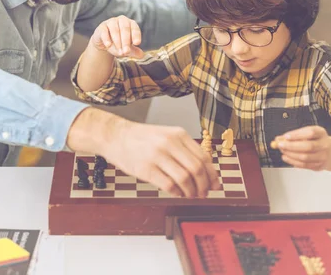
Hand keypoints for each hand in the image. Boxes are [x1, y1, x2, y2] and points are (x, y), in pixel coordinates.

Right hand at [90, 15, 144, 58]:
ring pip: (115, 30)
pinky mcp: (102, 27)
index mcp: (131, 24)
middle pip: (125, 29)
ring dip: (117, 41)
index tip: (137, 43)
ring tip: (119, 52)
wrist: (105, 43)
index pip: (135, 28)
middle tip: (126, 51)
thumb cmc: (120, 44)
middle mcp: (122, 20)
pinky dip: (106, 38)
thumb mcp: (127, 48)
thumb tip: (141, 55)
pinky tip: (108, 45)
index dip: (136, 35)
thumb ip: (134, 51)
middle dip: (126, 41)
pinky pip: (104, 31)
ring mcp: (111, 22)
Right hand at [103, 121, 220, 197]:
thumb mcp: (166, 135)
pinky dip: (177, 193)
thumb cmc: (141, 139)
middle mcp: (169, 143)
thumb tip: (205, 172)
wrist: (115, 136)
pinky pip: (169, 185)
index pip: (203, 157)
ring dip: (191, 192)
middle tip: (204, 193)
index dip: (212, 175)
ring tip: (190, 195)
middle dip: (204, 185)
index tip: (215, 185)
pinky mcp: (146, 169)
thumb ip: (184, 150)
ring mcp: (157, 156)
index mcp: (178, 134)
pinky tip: (177, 193)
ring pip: (185, 179)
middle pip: (197, 169)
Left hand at [271, 126, 330, 170]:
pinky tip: (286, 157)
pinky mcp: (319, 165)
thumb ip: (292, 135)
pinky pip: (304, 165)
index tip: (285, 136)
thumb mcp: (305, 133)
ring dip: (290, 154)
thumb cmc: (314, 140)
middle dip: (292, 146)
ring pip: (305, 157)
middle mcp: (324, 144)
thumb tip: (278, 139)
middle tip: (280, 145)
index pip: (310, 133)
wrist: (329, 151)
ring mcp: (323, 156)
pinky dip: (293, 161)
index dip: (297, 135)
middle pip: (308, 146)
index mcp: (321, 133)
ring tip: (282, 151)